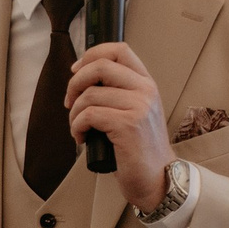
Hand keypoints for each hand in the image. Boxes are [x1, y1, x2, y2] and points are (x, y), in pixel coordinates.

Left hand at [65, 45, 173, 209]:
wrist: (157, 177)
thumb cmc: (140, 149)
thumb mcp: (135, 112)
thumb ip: (117, 93)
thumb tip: (82, 80)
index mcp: (146, 83)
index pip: (119, 50)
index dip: (91, 55)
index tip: (76, 71)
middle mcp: (145, 90)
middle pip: (99, 66)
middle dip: (75, 83)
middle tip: (70, 102)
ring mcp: (138, 107)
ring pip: (89, 94)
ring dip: (74, 113)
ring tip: (78, 128)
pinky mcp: (127, 125)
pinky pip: (89, 115)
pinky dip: (77, 127)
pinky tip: (82, 138)